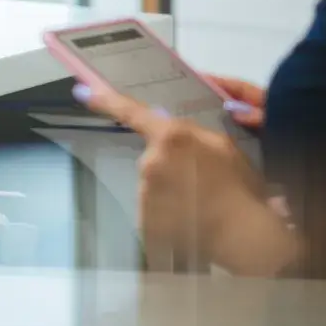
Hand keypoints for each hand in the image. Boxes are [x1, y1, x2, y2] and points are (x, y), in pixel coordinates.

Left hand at [78, 83, 298, 276]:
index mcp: (171, 136)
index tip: (82, 92)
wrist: (243, 233)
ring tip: (199, 205)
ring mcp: (146, 193)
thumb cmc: (239, 187)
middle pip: (152, 158)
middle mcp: (151, 162)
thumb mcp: (222, 146)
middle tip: (199, 182)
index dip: (106, 101)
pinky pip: (153, 211)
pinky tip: (189, 221)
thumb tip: (167, 132)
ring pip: (153, 186)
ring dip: (169, 192)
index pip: (132, 113)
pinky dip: (167, 215)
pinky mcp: (145, 221)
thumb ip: (191, 135)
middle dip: (169, 166)